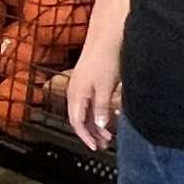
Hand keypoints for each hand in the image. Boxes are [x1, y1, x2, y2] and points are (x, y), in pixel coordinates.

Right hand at [67, 35, 122, 150]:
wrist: (105, 36)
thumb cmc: (104, 58)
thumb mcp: (105, 87)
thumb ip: (102, 107)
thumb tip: (99, 126)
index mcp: (76, 94)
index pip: (77, 123)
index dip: (86, 137)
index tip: (95, 147)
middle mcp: (74, 91)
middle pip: (80, 119)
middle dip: (91, 133)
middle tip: (103, 143)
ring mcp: (80, 86)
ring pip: (85, 111)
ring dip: (95, 123)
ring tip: (107, 133)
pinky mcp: (87, 81)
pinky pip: (89, 102)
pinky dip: (97, 112)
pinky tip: (108, 113)